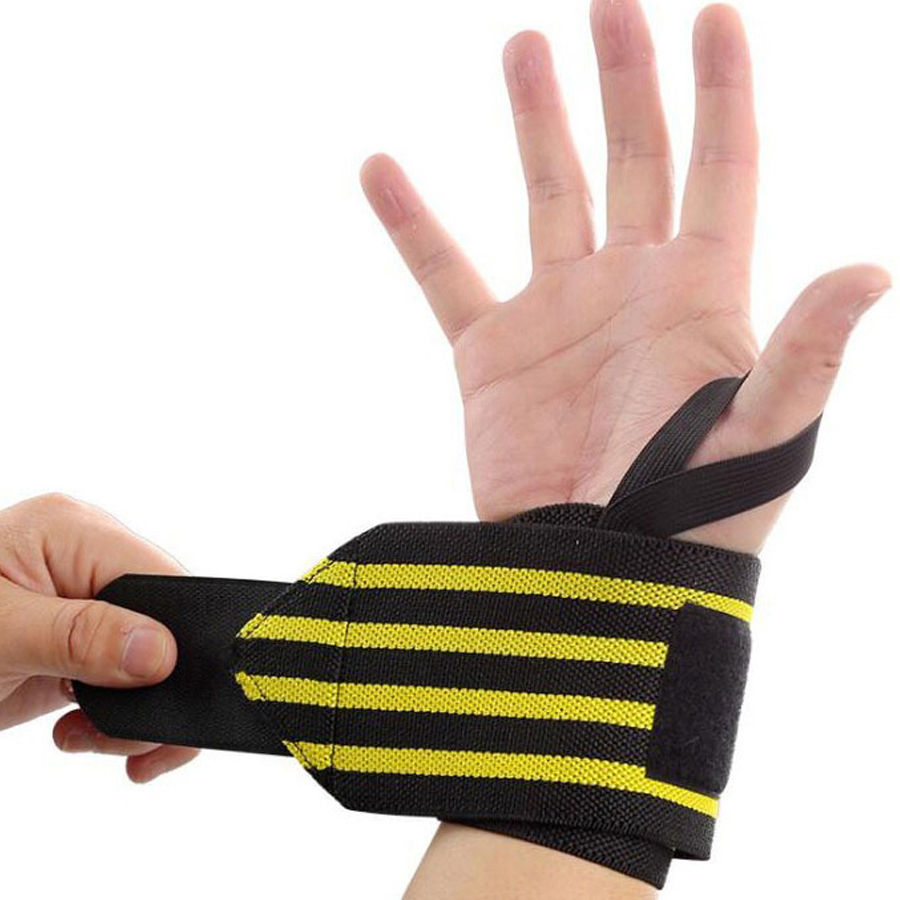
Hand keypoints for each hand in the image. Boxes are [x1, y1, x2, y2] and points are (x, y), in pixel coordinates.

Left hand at [0, 493, 197, 781]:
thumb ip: (81, 637)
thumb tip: (161, 651)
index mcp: (74, 531)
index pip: (161, 577)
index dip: (175, 636)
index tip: (166, 694)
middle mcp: (87, 559)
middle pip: (165, 621)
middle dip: (153, 685)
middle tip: (125, 738)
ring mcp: (82, 602)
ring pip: (153, 656)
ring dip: (133, 709)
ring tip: (88, 737)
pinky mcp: (74, 641)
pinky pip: (124, 675)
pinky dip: (115, 715)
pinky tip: (79, 730)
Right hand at [361, 0, 889, 553]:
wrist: (591, 576)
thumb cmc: (692, 518)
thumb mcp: (763, 436)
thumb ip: (806, 354)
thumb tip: (875, 269)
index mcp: (701, 296)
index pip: (721, 169)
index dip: (722, 91)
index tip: (714, 15)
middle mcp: (630, 289)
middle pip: (635, 158)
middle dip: (627, 79)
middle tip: (612, 4)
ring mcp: (557, 316)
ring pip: (547, 195)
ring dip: (538, 121)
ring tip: (524, 48)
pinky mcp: (491, 354)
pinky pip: (444, 274)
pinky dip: (413, 224)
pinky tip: (381, 169)